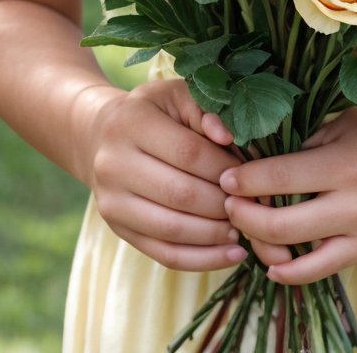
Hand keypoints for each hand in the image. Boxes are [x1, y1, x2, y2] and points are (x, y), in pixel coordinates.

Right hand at [83, 78, 291, 270]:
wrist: (103, 136)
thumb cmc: (154, 112)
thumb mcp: (177, 96)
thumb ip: (205, 111)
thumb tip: (230, 137)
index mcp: (131, 123)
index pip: (188, 152)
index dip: (225, 167)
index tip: (252, 174)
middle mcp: (113, 164)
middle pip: (180, 194)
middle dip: (223, 203)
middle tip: (254, 204)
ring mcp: (112, 202)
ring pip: (172, 229)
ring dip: (216, 234)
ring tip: (245, 228)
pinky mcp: (118, 229)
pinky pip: (164, 254)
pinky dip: (202, 259)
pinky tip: (232, 253)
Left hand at [218, 102, 356, 285]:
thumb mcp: (340, 124)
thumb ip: (301, 145)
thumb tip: (250, 160)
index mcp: (346, 163)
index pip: (282, 176)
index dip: (246, 180)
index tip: (224, 176)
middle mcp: (355, 204)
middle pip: (281, 224)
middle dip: (244, 215)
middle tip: (226, 202)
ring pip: (295, 253)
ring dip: (261, 242)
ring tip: (246, 225)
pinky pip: (319, 271)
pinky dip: (289, 272)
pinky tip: (271, 262)